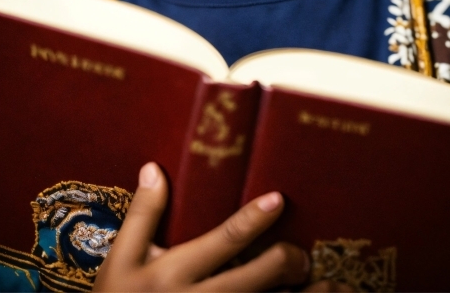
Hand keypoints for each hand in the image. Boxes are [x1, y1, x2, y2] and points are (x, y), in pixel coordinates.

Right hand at [93, 161, 309, 291]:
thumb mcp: (119, 261)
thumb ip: (141, 216)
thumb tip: (154, 168)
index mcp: (173, 273)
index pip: (223, 241)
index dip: (253, 220)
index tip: (279, 200)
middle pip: (255, 280)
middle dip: (286, 263)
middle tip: (303, 254)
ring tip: (330, 286)